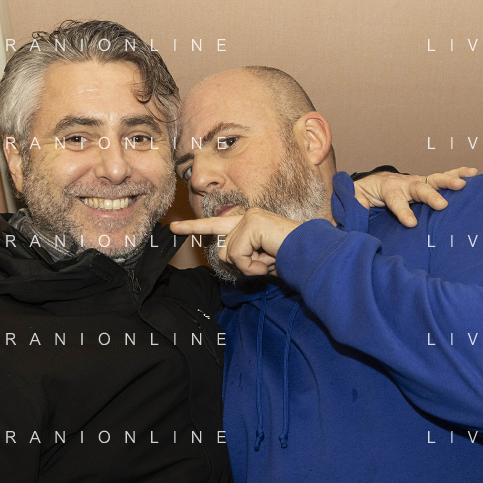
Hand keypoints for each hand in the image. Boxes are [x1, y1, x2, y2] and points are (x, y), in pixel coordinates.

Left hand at [170, 207, 297, 276]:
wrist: (309, 255)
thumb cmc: (289, 260)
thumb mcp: (260, 260)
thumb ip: (242, 257)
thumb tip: (228, 258)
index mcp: (246, 224)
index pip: (214, 225)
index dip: (193, 227)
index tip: (173, 228)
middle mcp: (245, 217)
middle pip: (221, 250)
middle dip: (241, 264)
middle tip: (266, 262)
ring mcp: (248, 218)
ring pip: (229, 254)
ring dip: (250, 266)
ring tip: (270, 260)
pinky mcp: (251, 224)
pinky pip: (238, 256)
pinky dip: (253, 266)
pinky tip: (269, 260)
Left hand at [352, 167, 478, 226]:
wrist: (371, 184)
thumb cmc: (362, 197)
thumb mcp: (352, 204)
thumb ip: (350, 213)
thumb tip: (337, 227)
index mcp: (386, 189)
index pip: (395, 201)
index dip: (403, 211)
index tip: (411, 223)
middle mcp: (404, 183)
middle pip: (418, 188)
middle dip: (430, 195)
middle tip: (442, 204)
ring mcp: (417, 182)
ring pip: (434, 180)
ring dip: (449, 181)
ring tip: (464, 184)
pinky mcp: (426, 183)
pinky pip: (443, 177)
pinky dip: (459, 173)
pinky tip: (475, 174)